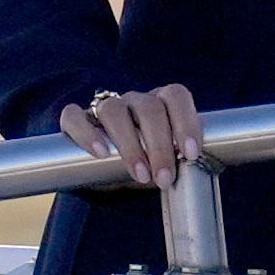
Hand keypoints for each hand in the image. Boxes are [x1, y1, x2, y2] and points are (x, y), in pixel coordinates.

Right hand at [58, 84, 203, 188]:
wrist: (103, 173)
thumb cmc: (144, 165)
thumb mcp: (164, 163)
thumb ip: (178, 162)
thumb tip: (200, 178)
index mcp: (159, 103)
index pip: (175, 96)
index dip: (186, 121)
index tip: (191, 153)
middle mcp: (133, 101)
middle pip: (149, 107)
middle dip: (160, 145)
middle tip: (165, 179)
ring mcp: (104, 107)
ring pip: (114, 110)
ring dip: (130, 144)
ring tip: (140, 175)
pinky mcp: (76, 120)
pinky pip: (74, 116)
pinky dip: (87, 133)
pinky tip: (100, 152)